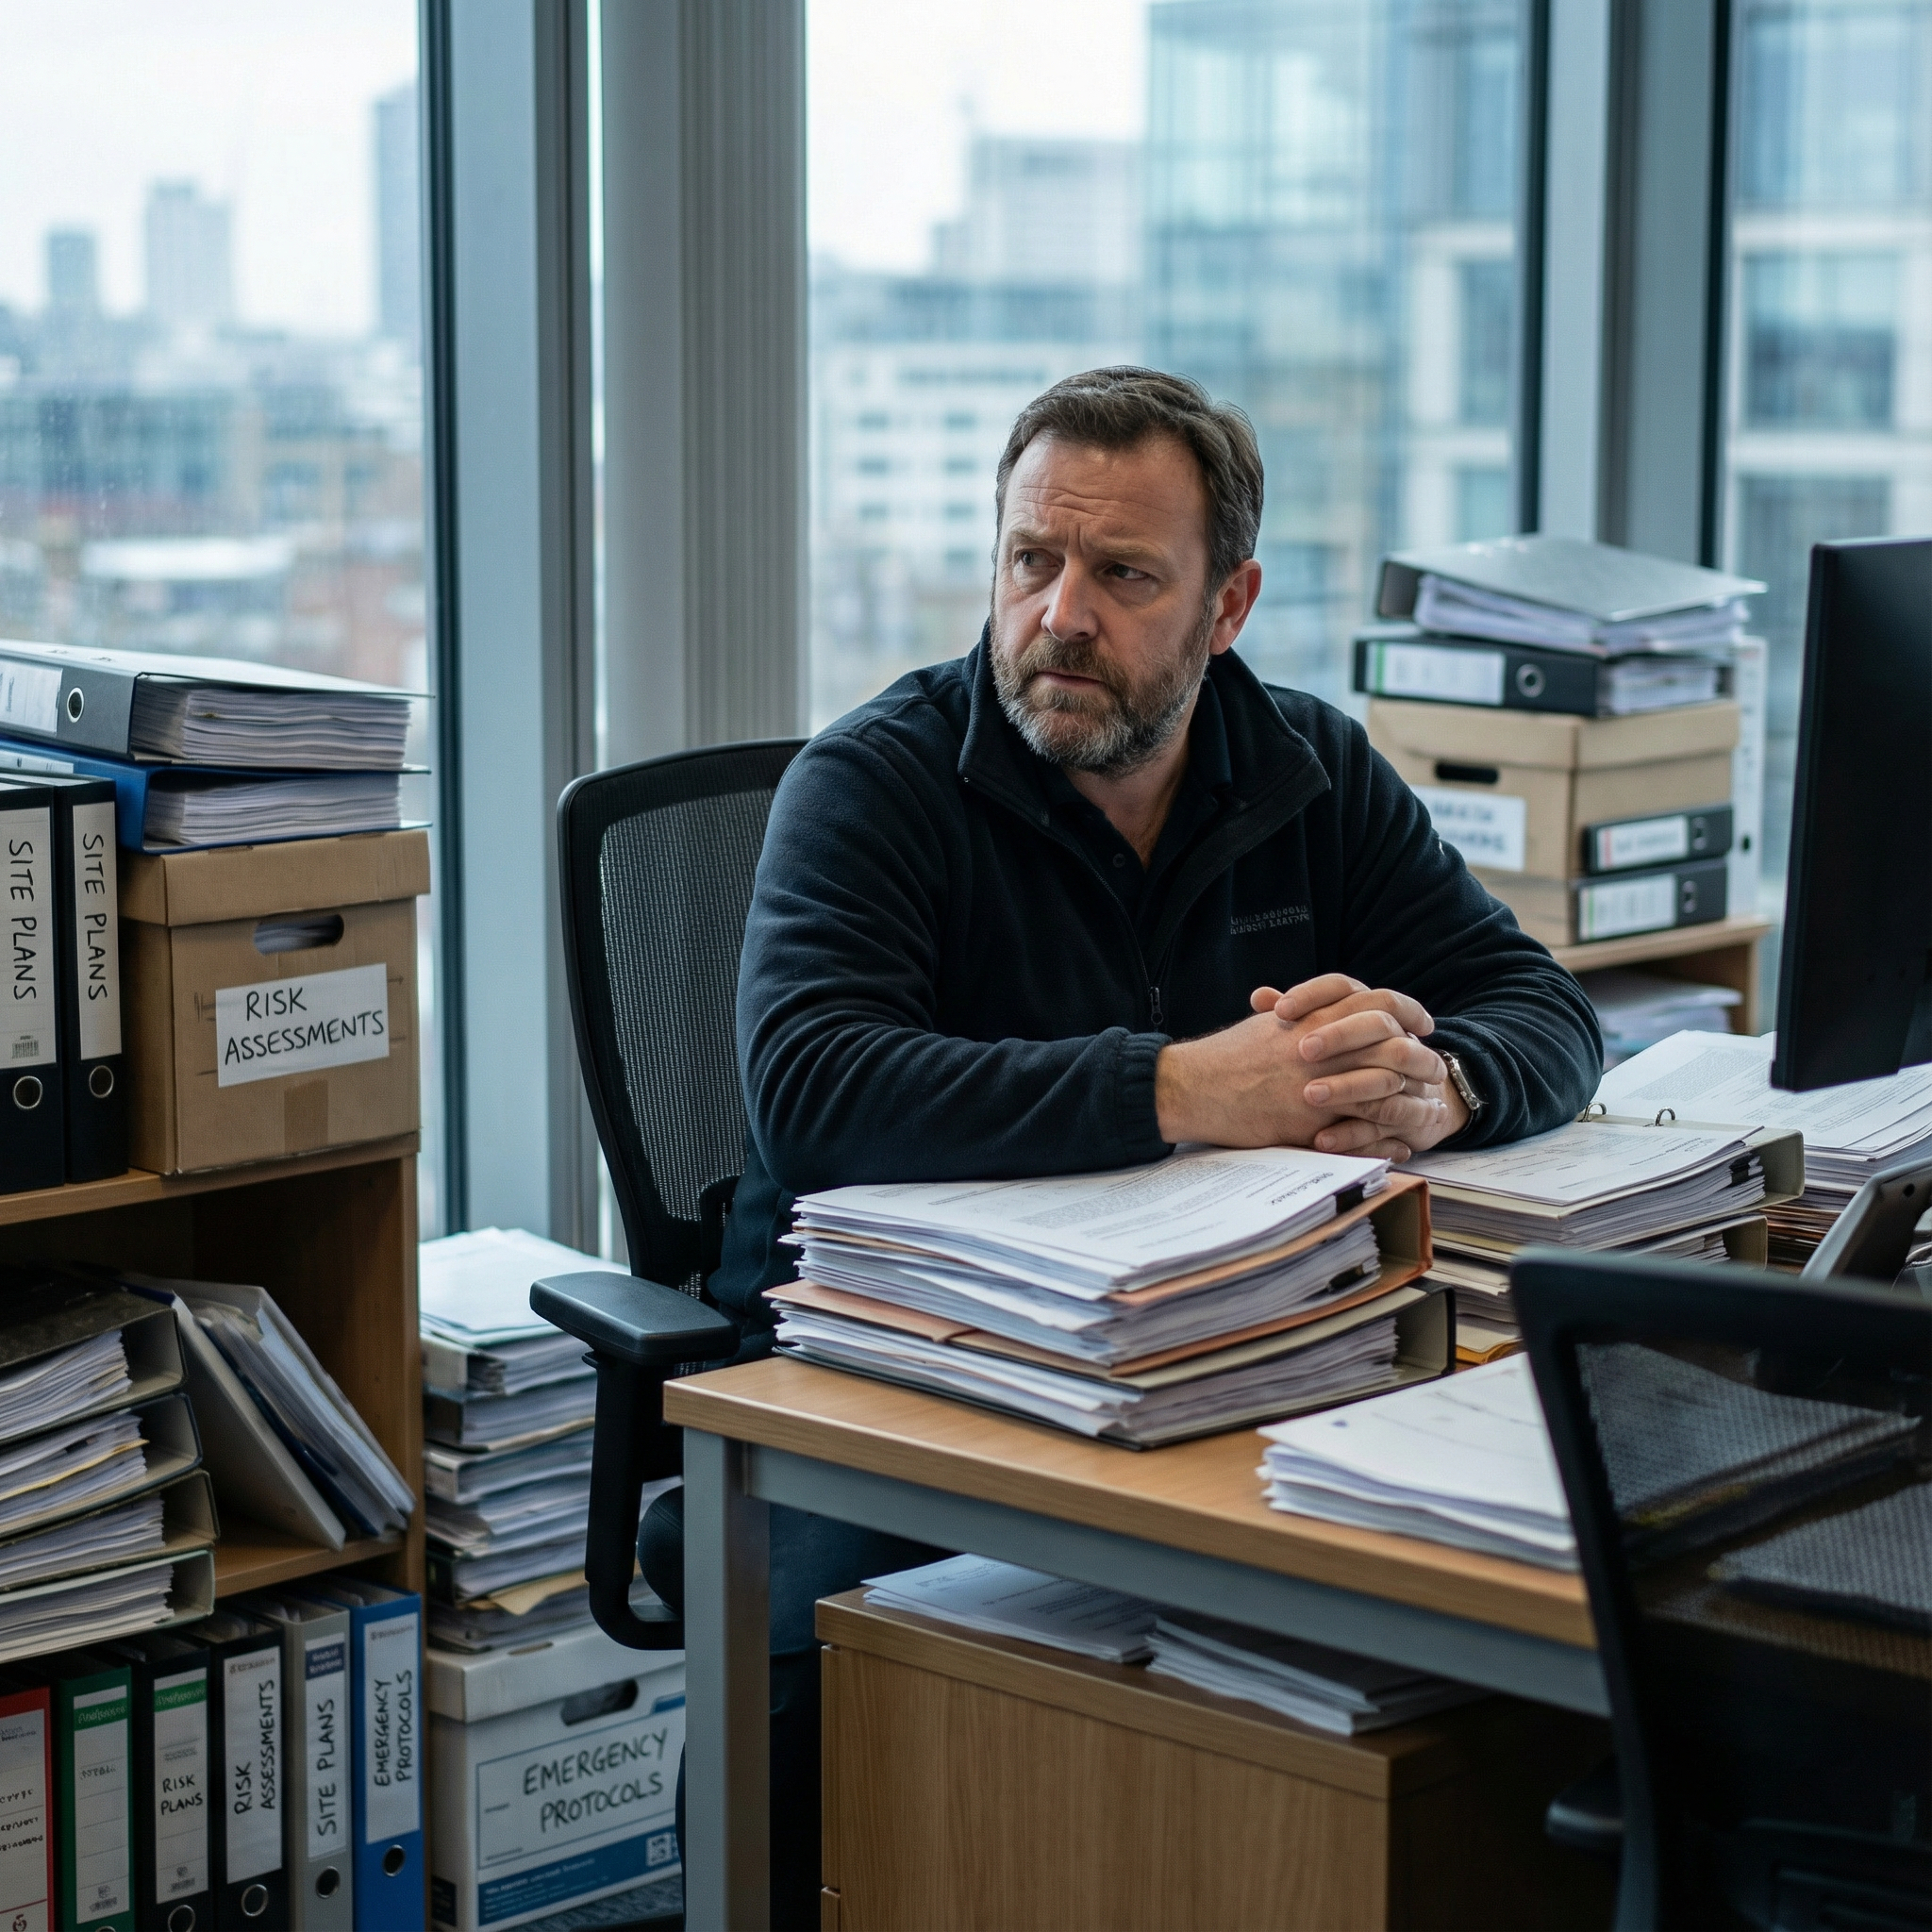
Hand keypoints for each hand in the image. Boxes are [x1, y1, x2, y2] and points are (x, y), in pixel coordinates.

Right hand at [1154, 975, 1451, 1156]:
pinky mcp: (1310, 1118)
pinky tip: (1401, 1142)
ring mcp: (1318, 1081)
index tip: (1420, 1023)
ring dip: (1411, 1098)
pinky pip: (1361, 1128)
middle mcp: (1322, 1044)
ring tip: (1427, 1106)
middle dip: (1420, 1056)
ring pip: (1384, 1085)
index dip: (1407, 1011)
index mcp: (1314, 1015)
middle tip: (1434, 1067)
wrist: (1194, 1086)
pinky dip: (1387, 1136)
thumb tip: (1320, 1010)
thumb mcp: (1267, 1024)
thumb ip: (1300, 1015)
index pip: (1377, 1001)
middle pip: (1392, 1043)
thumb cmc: (1225, 1057)